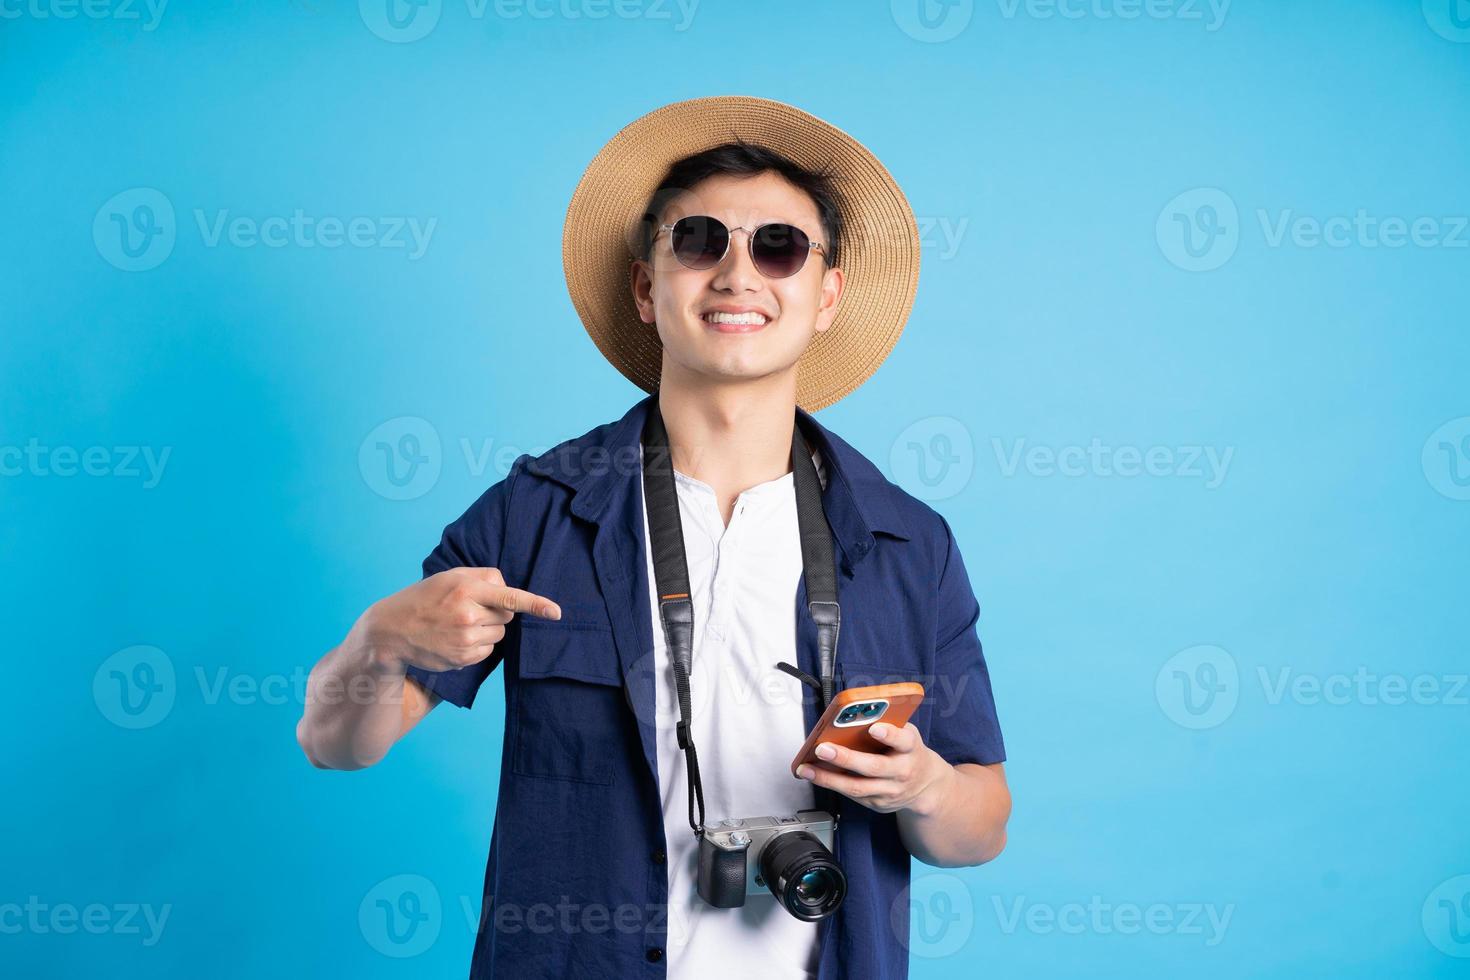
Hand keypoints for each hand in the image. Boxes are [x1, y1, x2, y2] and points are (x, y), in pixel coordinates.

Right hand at [358, 566, 560, 673]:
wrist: (391, 631)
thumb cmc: (424, 598)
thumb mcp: (450, 576)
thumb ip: (483, 577)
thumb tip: (508, 588)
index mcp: (466, 590)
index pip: (510, 597)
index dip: (536, 605)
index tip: (556, 612)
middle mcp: (468, 617)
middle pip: (507, 616)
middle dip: (495, 612)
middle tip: (468, 609)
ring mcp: (465, 641)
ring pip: (499, 635)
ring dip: (487, 629)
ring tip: (457, 624)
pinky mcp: (463, 659)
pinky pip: (488, 651)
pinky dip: (478, 645)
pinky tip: (454, 638)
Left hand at [794, 722, 954, 815]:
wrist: (925, 786)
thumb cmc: (908, 751)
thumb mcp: (906, 734)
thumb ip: (887, 724)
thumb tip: (855, 714)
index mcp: (911, 748)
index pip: (903, 740)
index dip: (889, 735)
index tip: (874, 728)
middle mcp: (902, 771)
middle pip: (874, 767)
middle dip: (845, 758)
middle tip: (823, 749)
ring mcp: (890, 791)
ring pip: (858, 787)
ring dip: (828, 778)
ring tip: (807, 768)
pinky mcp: (878, 803)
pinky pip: (852, 795)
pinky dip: (832, 785)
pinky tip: (815, 776)